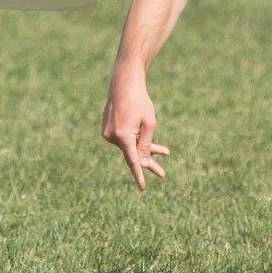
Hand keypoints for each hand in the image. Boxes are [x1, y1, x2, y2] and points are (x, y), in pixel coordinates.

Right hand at [101, 69, 168, 190]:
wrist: (124, 84)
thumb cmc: (140, 102)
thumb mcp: (149, 123)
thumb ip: (146, 144)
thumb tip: (142, 161)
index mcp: (123, 136)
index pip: (132, 160)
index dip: (138, 175)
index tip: (143, 188)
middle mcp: (112, 137)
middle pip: (133, 154)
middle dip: (149, 163)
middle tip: (163, 174)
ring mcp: (108, 134)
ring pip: (130, 146)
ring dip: (144, 148)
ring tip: (165, 152)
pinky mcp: (107, 129)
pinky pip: (125, 139)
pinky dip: (135, 140)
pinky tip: (142, 130)